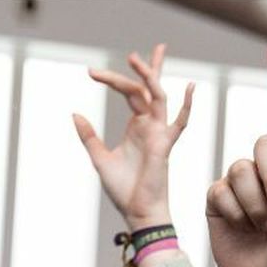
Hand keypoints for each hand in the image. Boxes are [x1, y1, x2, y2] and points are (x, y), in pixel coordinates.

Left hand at [75, 44, 194, 229]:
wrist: (136, 212)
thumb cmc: (123, 189)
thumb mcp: (99, 158)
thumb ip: (89, 136)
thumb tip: (75, 114)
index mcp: (136, 126)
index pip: (130, 92)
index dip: (113, 79)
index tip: (91, 72)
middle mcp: (150, 126)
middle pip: (146, 89)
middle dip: (141, 69)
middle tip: (129, 54)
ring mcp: (159, 133)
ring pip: (157, 97)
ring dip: (150, 77)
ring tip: (137, 59)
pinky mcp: (164, 145)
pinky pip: (179, 123)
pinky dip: (186, 106)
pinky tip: (191, 87)